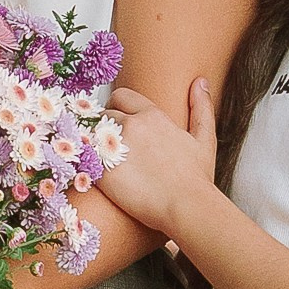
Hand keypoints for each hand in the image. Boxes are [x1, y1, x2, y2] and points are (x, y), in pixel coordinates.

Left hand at [101, 84, 216, 238]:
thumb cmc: (197, 178)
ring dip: (94, 143)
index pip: (121, 96)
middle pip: (103, 115)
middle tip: (112, 145)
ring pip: (90, 134)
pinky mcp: (100, 170)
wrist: (186, 207)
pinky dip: (86, 162)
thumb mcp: (204, 139)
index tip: (119, 119)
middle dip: (105, 126)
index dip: (117, 106)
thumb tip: (200, 81)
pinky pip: (83, 158)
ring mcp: (112, 147)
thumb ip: (201, 107)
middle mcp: (130, 126)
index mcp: (151, 116)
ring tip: (104, 159)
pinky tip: (94, 172)